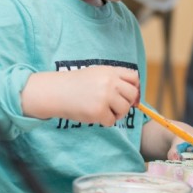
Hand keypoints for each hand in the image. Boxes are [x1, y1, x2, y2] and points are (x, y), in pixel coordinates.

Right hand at [21, 65, 139, 124]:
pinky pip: (111, 121)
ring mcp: (105, 96)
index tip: (128, 95)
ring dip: (116, 113)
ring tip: (104, 111)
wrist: (56, 91)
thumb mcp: (96, 73)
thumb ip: (114, 79)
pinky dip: (105, 121)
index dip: (134, 87)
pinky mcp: (98, 111)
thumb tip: (135, 94)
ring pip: (124, 109)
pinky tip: (95, 115)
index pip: (134, 77)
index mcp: (110, 71)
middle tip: (115, 106)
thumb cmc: (76, 84)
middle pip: (132, 95)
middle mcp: (109, 82)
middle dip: (127, 103)